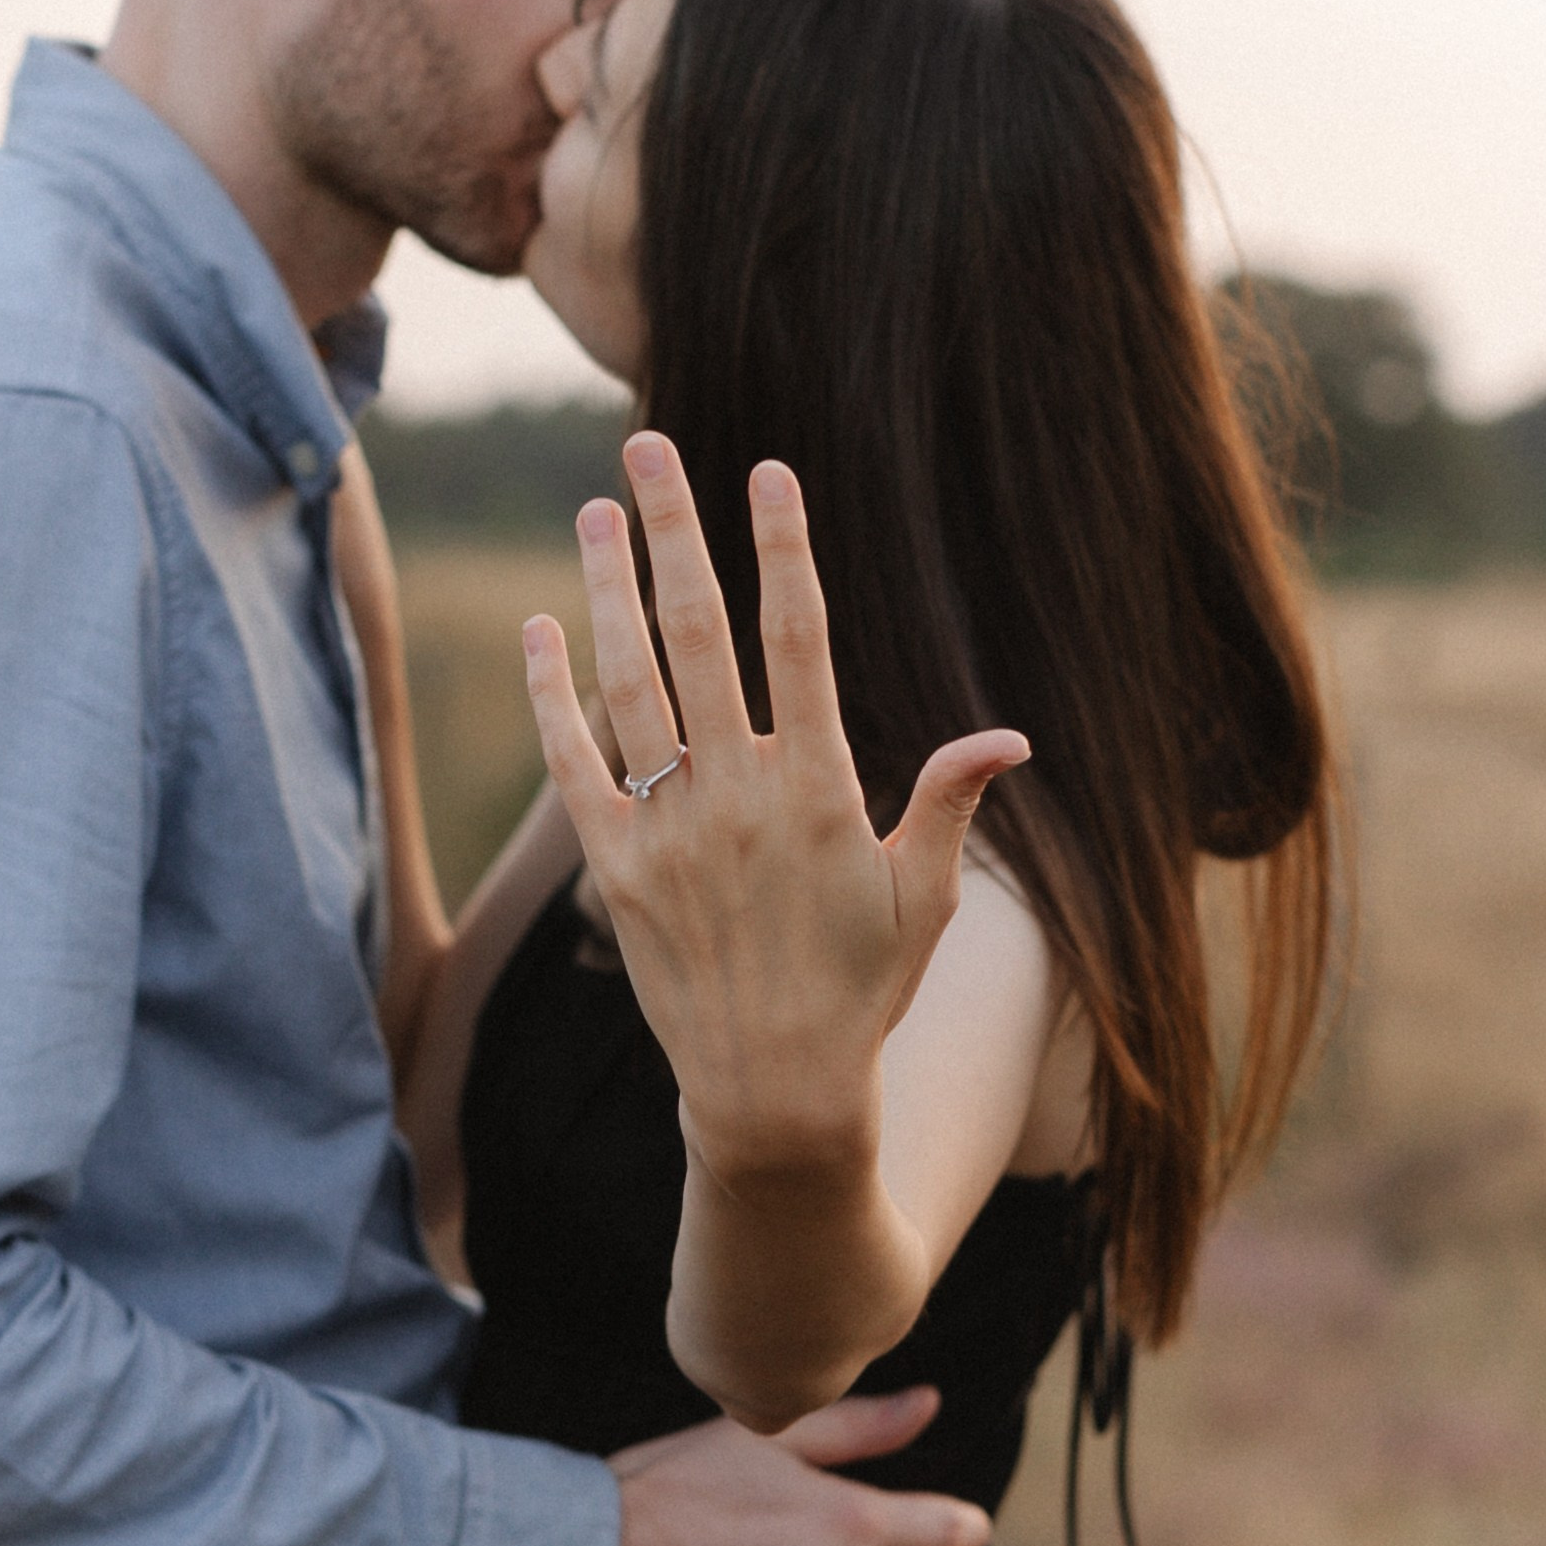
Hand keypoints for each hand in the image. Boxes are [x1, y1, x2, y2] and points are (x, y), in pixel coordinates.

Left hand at [521, 433, 1027, 1188]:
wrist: (773, 1098)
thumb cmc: (861, 993)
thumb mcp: (923, 900)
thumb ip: (947, 804)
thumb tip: (1006, 736)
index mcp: (819, 789)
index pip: (799, 639)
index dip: (783, 549)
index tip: (767, 473)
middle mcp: (737, 797)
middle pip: (699, 634)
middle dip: (674, 532)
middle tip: (649, 447)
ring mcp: (668, 832)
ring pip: (629, 684)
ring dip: (607, 590)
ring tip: (596, 511)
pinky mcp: (613, 872)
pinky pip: (574, 767)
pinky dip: (552, 697)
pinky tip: (540, 629)